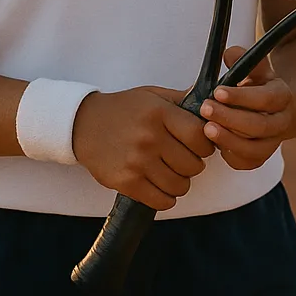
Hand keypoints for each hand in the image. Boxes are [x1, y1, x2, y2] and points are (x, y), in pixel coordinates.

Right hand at [71, 86, 215, 210]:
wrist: (82, 124)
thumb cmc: (123, 109)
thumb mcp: (153, 95)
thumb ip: (184, 99)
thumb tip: (214, 102)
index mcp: (160, 113)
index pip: (201, 136)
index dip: (206, 144)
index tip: (199, 145)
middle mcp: (149, 137)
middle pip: (193, 165)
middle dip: (193, 164)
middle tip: (183, 159)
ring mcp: (137, 161)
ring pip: (180, 185)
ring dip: (180, 182)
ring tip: (171, 172)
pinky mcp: (125, 182)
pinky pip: (161, 201)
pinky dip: (166, 198)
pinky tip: (160, 186)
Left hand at [200, 48, 292, 170]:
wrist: (265, 110)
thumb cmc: (253, 86)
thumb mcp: (252, 68)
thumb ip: (241, 58)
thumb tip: (229, 55)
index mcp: (282, 96)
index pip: (266, 98)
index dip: (242, 97)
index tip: (217, 91)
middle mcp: (282, 122)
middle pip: (260, 126)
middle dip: (230, 118)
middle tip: (205, 109)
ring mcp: (273, 143)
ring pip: (254, 149)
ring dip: (228, 140)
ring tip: (206, 129)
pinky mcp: (260, 158)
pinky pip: (245, 162)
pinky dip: (229, 154)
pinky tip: (214, 143)